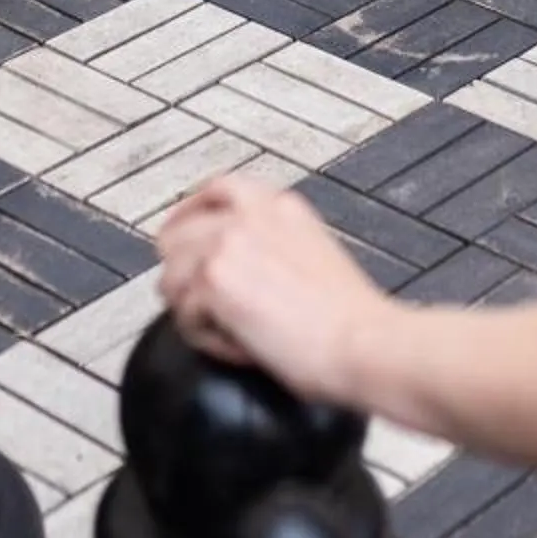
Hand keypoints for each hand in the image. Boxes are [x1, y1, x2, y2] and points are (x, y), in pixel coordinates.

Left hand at [158, 178, 394, 404]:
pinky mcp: (214, 280)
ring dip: (194, 312)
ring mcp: (228, 243)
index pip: (216, 190)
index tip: (180, 238)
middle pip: (176, 235)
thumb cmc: (353, 319)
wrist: (365, 342)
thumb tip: (238, 269)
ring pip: (171, 278)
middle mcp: (248, 214)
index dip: (188, 216)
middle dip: (182, 276)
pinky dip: (207, 340)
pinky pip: (184, 316)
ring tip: (233, 335)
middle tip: (202, 310)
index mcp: (279, 206)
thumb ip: (274, 245)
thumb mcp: (316, 254)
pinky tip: (242, 347)